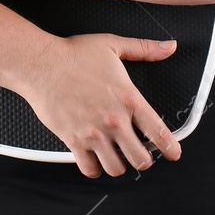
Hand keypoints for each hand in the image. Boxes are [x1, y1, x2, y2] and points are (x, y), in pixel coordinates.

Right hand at [14, 33, 182, 177]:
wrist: (40, 64)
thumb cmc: (73, 54)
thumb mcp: (113, 45)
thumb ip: (144, 49)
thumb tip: (169, 47)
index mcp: (129, 99)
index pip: (159, 133)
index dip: (171, 148)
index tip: (173, 153)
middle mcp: (114, 121)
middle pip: (141, 160)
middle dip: (144, 160)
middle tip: (139, 154)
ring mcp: (94, 133)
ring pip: (116, 168)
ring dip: (118, 165)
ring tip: (116, 156)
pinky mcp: (74, 141)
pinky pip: (89, 169)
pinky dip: (94, 168)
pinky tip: (94, 159)